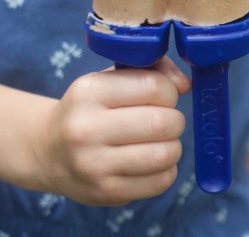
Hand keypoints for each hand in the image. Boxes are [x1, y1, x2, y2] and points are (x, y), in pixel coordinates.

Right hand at [37, 56, 189, 205]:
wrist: (49, 149)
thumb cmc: (93, 106)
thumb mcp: (113, 77)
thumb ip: (154, 70)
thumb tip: (186, 85)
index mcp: (89, 91)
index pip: (153, 86)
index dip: (170, 90)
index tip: (164, 95)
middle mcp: (85, 129)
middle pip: (162, 122)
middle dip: (174, 119)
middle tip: (165, 119)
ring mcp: (93, 165)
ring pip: (165, 154)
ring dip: (173, 145)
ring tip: (160, 140)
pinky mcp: (105, 193)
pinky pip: (160, 181)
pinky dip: (167, 169)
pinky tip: (152, 160)